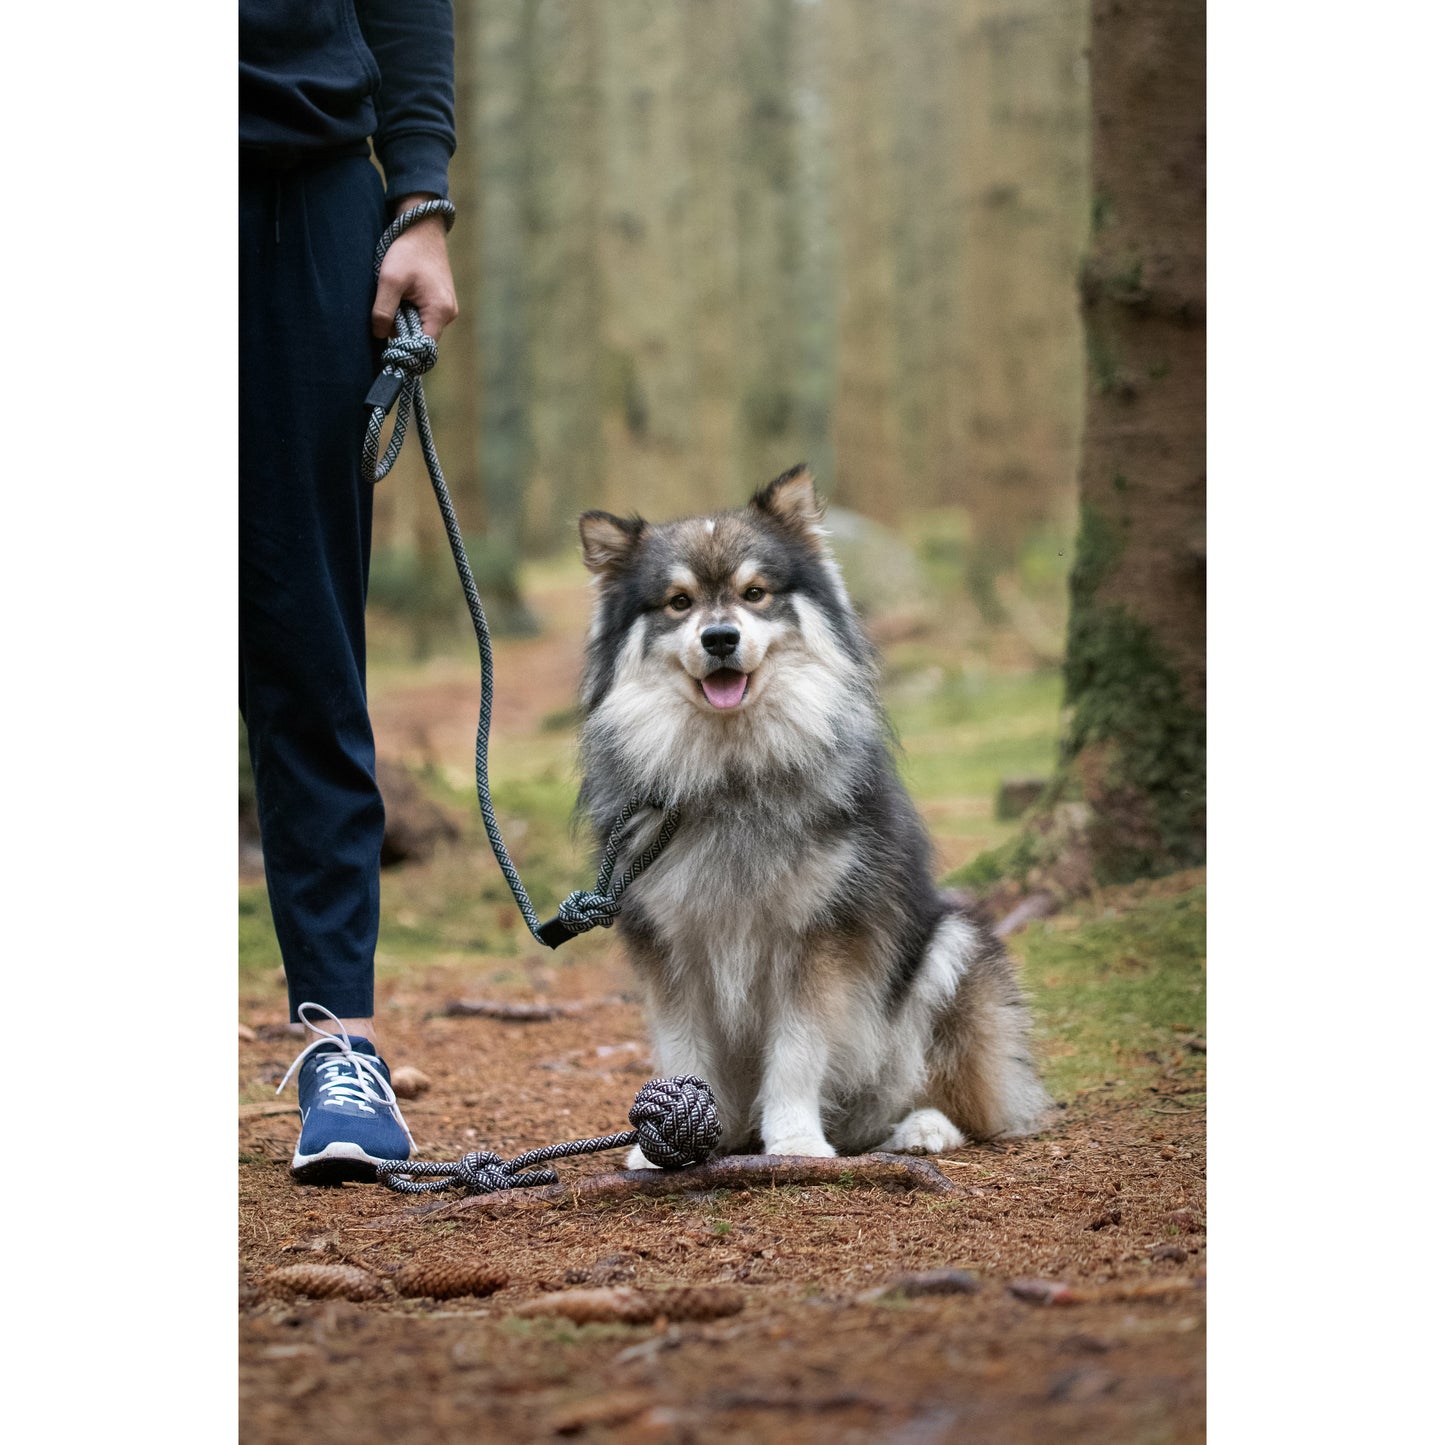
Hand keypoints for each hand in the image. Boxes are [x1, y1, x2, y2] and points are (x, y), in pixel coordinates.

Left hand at [372, 193, 458, 340]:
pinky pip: (423, 317)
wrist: (422, 228)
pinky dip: (409, 312)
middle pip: (422, 339)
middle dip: (402, 332)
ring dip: (404, 321)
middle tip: (386, 315)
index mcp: (440, 311)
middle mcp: (448, 313)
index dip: (405, 350)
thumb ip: (383, 311)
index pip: (423, 347)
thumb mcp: (389, 280)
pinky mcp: (440, 301)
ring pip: (421, 328)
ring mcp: (446, 307)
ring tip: (395, 300)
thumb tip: (380, 336)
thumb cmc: (407, 251)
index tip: (387, 347)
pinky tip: (402, 297)